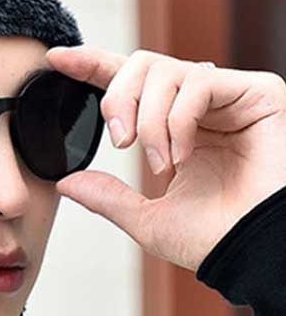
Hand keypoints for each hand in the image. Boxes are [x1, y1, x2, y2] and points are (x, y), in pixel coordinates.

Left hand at [45, 45, 285, 271]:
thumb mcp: (147, 219)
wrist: (256, 255)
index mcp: (176, 127)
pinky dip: (178, 121)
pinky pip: (198, 83)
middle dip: (118, 99)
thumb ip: (108, 197)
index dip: (93, 64)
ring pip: (166, 70)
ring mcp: (230, 96)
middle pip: (142, 63)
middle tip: (120, 142)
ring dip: (150, 120)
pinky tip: (184, 155)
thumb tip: (66, 182)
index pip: (131, 82)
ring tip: (160, 163)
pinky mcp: (259, 93)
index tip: (57, 59)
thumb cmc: (214, 238)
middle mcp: (202, 105)